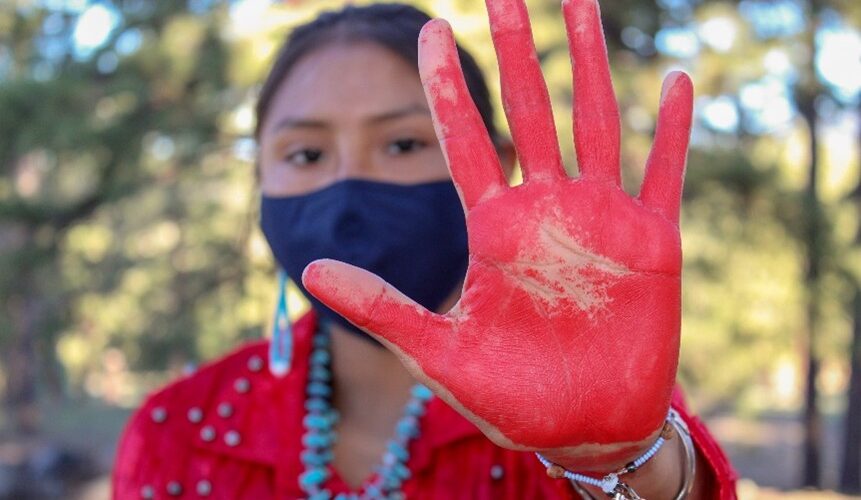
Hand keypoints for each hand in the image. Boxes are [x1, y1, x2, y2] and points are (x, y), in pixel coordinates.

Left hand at [302, 0, 692, 470]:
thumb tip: (312, 267)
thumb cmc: (511, 396)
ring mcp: (601, 220)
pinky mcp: (653, 243)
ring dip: (589, 65)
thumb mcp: (439, 353)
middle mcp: (545, 211)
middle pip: (529, 112)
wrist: (583, 428)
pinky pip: (664, 175)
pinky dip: (671, 133)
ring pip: (594, 124)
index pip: (465, 141)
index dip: (447, 88)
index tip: (427, 29)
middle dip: (516, 49)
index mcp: (493, 230)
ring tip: (579, 3)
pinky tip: (673, 82)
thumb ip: (383, 306)